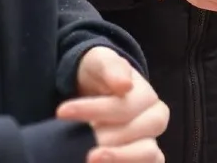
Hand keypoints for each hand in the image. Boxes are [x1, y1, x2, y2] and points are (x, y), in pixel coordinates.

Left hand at [57, 47, 168, 162]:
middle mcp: (154, 121)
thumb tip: (125, 85)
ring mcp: (150, 143)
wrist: (93, 94)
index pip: (124, 106)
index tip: (62, 111)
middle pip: (137, 132)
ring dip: (120, 157)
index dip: (94, 109)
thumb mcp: (100, 62)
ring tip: (91, 159)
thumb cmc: (98, 76)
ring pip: (148, 155)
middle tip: (78, 142)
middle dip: (106, 137)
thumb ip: (111, 67)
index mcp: (147, 96)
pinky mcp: (142, 160)